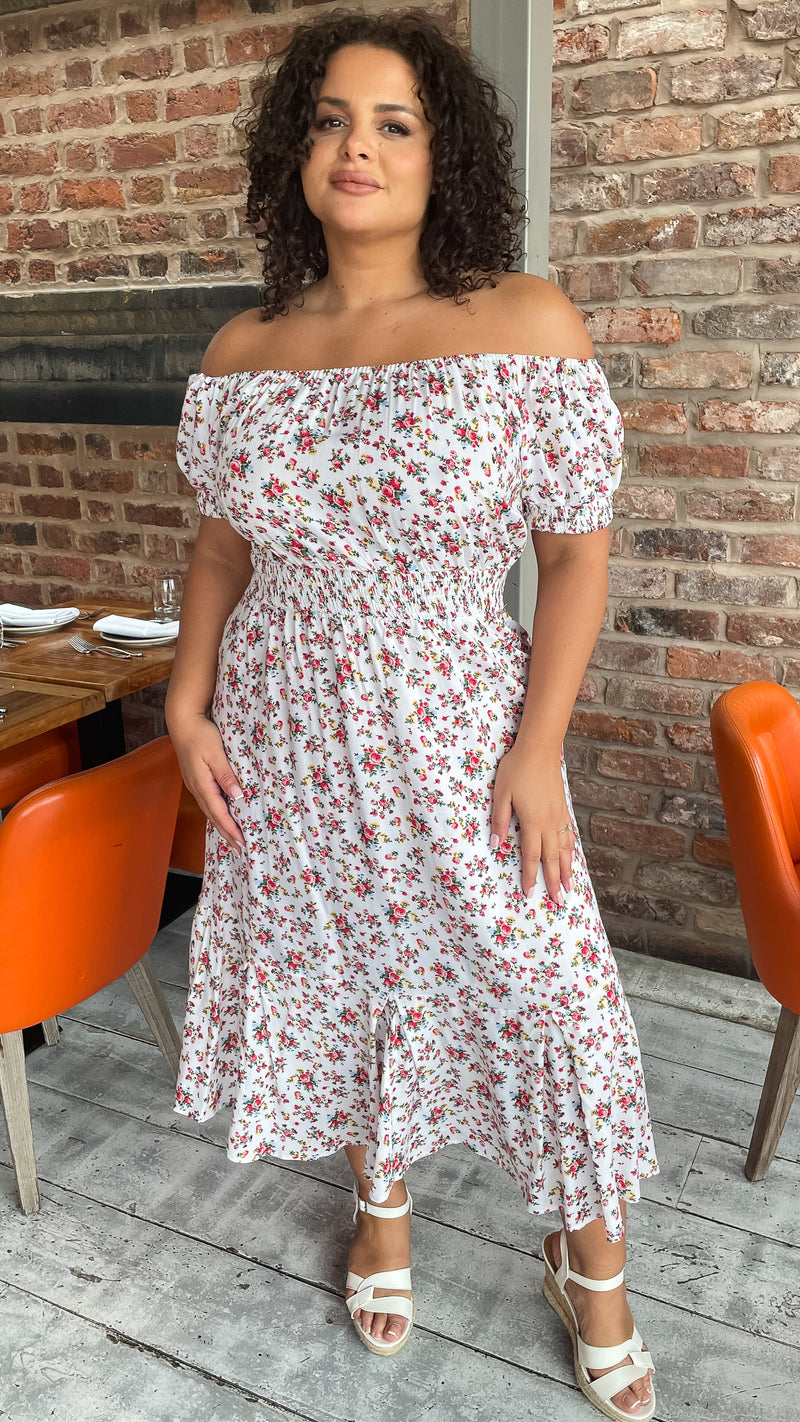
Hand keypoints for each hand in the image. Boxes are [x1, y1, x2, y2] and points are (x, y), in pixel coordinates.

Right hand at [168, 712, 245, 854]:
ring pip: (210, 810)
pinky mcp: (196, 779)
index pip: (219, 812)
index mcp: (202, 784)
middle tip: (240, 849)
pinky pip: (208, 802)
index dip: (231, 829)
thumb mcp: (216, 753)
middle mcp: (197, 788)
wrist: (182, 721)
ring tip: (233, 838)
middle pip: (213, 816)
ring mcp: (195, 784)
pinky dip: (217, 813)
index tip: (242, 842)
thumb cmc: (200, 734)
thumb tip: (238, 796)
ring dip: (222, 825)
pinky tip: (223, 816)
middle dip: (227, 833)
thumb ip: (226, 776)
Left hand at [490, 745, 574, 905]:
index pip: (531, 856)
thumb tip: (496, 844)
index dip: (530, 876)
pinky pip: (569, 836)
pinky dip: (571, 851)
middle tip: (559, 902)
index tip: (531, 894)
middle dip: (555, 882)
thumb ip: (499, 820)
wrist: (540, 748)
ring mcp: (560, 816)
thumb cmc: (516, 769)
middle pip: (553, 859)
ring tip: (570, 887)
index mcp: (533, 822)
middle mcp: (550, 823)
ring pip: (565, 849)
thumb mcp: (501, 793)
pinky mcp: (564, 808)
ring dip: (568, 870)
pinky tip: (572, 857)